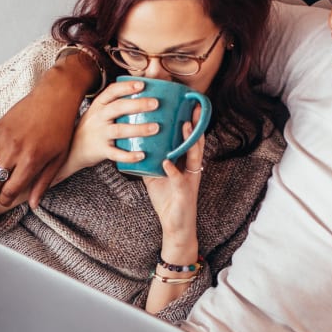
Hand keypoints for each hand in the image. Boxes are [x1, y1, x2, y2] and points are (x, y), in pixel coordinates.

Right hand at [0, 61, 96, 210]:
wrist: (53, 97)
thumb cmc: (60, 128)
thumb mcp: (58, 159)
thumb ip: (43, 183)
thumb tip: (33, 205)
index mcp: (31, 161)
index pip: (9, 190)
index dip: (6, 200)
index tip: (6, 200)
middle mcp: (13, 151)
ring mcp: (2, 139)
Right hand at [40, 79, 160, 203]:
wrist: (72, 149)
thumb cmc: (93, 127)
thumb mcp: (99, 111)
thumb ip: (117, 103)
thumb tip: (146, 93)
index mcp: (99, 105)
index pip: (112, 91)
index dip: (126, 87)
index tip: (142, 84)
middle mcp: (99, 117)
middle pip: (118, 107)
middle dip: (138, 104)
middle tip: (155, 103)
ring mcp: (99, 134)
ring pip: (119, 130)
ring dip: (138, 129)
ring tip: (155, 128)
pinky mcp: (101, 150)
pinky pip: (116, 154)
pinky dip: (129, 156)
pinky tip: (142, 155)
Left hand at [141, 110, 203, 238]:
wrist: (175, 225)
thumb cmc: (167, 199)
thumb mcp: (156, 175)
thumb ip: (151, 160)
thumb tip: (135, 144)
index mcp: (186, 163)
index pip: (190, 139)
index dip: (190, 122)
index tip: (188, 105)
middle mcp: (192, 168)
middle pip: (196, 142)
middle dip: (196, 124)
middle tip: (194, 107)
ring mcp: (190, 179)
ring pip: (193, 156)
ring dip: (189, 141)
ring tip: (184, 126)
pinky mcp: (185, 192)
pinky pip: (179, 178)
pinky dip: (172, 170)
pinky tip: (167, 162)